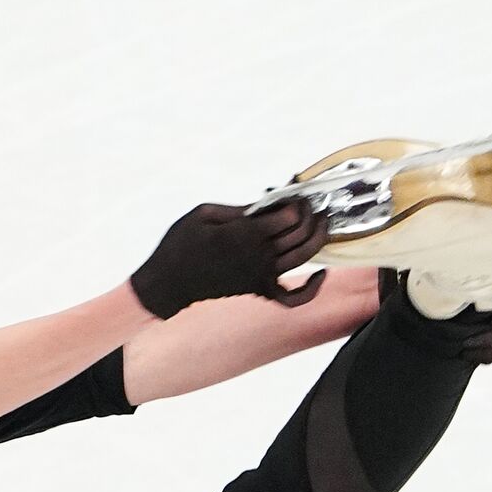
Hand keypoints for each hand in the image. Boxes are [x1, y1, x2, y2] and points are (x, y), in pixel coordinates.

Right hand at [128, 198, 330, 318]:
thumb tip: (267, 203)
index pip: (291, 215)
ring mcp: (261, 276)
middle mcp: (259, 255)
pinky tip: (321, 275)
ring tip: (323, 223)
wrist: (168, 283)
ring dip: (320, 237)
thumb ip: (239, 208)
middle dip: (312, 215)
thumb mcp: (203, 213)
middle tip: (312, 204)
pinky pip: (293, 298)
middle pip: (302, 233)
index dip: (299, 202)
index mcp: (246, 233)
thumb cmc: (180, 244)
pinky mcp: (259, 291)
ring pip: (305, 257)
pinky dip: (311, 290)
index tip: (296, 193)